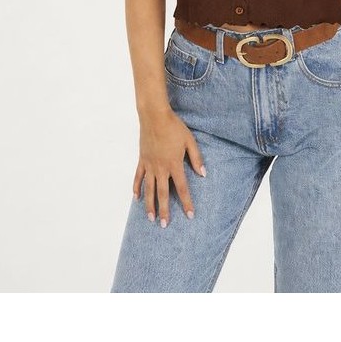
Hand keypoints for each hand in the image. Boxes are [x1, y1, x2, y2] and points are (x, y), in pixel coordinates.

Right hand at [133, 107, 205, 227]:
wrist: (154, 116)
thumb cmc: (174, 127)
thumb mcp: (190, 141)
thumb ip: (196, 158)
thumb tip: (203, 174)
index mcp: (174, 164)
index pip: (182, 188)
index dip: (186, 202)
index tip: (189, 215)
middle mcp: (161, 168)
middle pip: (163, 194)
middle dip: (164, 210)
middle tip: (164, 225)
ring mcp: (149, 165)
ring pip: (149, 189)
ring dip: (149, 205)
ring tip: (150, 218)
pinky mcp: (142, 160)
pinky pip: (138, 177)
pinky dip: (137, 188)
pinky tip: (136, 198)